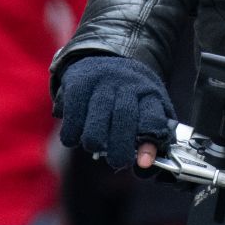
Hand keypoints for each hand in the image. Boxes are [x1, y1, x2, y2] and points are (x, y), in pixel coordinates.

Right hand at [58, 56, 174, 170]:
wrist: (105, 59)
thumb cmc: (130, 96)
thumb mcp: (148, 110)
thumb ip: (151, 138)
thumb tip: (145, 165)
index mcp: (150, 93)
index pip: (153, 117)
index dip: (149, 142)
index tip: (143, 162)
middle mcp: (128, 83)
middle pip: (124, 115)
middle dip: (119, 146)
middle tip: (116, 161)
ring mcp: (103, 81)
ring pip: (97, 116)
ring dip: (94, 140)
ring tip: (95, 146)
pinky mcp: (79, 82)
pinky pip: (73, 113)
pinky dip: (72, 133)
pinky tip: (74, 138)